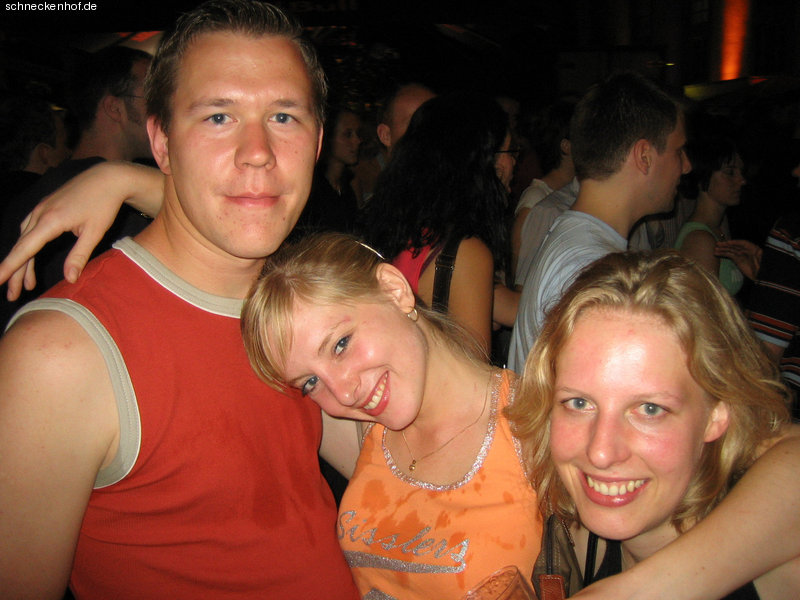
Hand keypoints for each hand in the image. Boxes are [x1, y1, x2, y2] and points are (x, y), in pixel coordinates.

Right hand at [0, 161, 161, 299]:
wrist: (107, 178)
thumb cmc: (103, 204)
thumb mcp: (95, 232)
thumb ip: (79, 255)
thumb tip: (70, 280)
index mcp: (50, 221)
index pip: (25, 249)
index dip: (9, 267)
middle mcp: (39, 214)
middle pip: (21, 248)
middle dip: (15, 272)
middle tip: (12, 295)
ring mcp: (40, 209)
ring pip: (24, 240)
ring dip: (23, 263)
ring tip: (26, 286)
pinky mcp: (45, 207)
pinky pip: (30, 230)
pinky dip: (29, 247)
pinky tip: (31, 260)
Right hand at [715, 239, 761, 280]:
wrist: (761, 277)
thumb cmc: (763, 269)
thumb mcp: (762, 261)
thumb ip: (758, 256)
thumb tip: (757, 251)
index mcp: (754, 249)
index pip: (743, 243)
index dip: (735, 242)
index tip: (727, 242)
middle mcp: (747, 250)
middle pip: (736, 246)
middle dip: (726, 245)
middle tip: (718, 244)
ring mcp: (742, 255)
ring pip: (731, 251)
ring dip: (723, 250)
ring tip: (715, 250)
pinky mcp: (738, 260)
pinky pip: (730, 256)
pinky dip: (724, 254)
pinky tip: (718, 254)